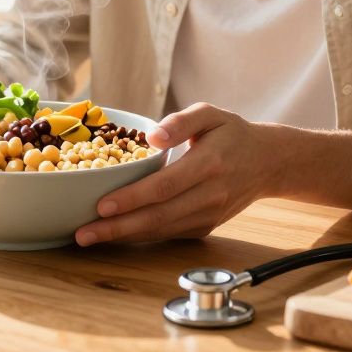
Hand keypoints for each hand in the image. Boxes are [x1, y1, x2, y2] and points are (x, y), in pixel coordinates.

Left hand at [75, 102, 276, 245]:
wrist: (268, 163)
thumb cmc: (232, 134)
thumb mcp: (211, 114)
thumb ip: (181, 121)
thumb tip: (152, 137)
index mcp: (208, 164)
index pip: (165, 186)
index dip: (133, 198)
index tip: (102, 205)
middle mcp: (209, 194)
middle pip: (158, 216)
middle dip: (118, 227)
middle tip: (83, 233)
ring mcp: (208, 215)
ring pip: (161, 230)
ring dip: (123, 237)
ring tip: (89, 237)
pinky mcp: (205, 226)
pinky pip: (168, 234)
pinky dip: (140, 237)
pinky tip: (115, 234)